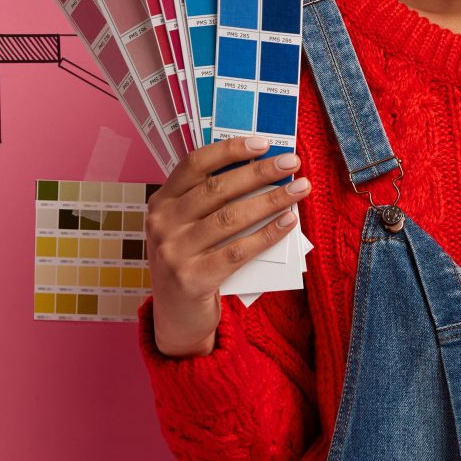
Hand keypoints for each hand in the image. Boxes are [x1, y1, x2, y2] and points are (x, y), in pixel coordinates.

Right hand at [145, 137, 308, 356]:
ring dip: (271, 200)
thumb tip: (263, 172)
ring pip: (231, 217)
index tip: (263, 143)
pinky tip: (289, 222)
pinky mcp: (193, 278)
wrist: (176, 317)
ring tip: (299, 189)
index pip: (195, 164)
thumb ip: (212, 204)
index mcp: (161, 202)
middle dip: (260, 172)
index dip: (230, 150)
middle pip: (218, 188)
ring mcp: (174, 252)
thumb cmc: (192, 262)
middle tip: (292, 162)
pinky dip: (267, 234)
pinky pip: (239, 251)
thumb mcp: (189, 228)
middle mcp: (162, 223)